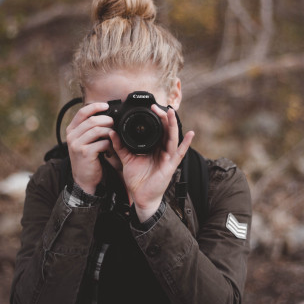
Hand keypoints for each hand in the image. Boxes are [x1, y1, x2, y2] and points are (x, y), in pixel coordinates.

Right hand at [66, 102, 113, 193]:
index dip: (95, 106)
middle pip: (92, 120)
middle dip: (107, 120)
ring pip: (98, 130)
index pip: (82, 112)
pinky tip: (111, 150)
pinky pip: (102, 143)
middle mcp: (72, 136)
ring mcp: (77, 145)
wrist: (83, 179)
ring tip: (114, 137)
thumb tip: (106, 114)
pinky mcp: (85, 153)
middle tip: (115, 124)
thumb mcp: (84, 141)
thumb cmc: (87, 158)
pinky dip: (110, 145)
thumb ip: (90, 128)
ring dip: (109, 132)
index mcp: (71, 130)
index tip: (106, 105)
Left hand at [109, 105, 194, 221]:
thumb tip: (112, 132)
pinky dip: (186, 143)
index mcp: (154, 147)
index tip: (151, 107)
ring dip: (172, 125)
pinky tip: (190, 134)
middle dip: (163, 118)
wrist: (140, 196)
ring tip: (171, 113)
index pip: (157, 129)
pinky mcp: (170, 166)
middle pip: (166, 130)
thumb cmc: (137, 179)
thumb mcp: (126, 159)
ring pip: (172, 138)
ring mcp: (168, 158)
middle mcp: (162, 151)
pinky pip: (179, 153)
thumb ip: (120, 146)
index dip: (156, 118)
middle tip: (158, 107)